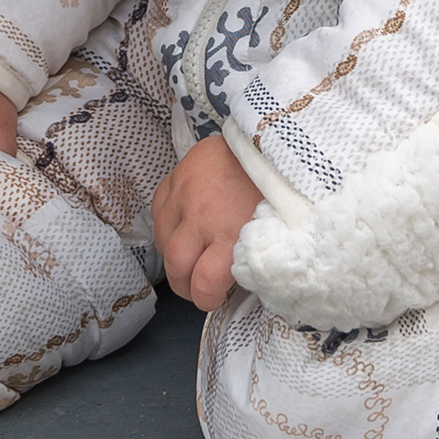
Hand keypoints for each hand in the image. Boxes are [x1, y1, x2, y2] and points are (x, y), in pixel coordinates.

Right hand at [153, 133, 261, 308]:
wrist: (270, 139)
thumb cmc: (280, 187)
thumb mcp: (276, 231)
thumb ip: (255, 259)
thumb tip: (241, 285)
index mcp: (231, 234)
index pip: (204, 283)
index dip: (205, 299)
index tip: (211, 299)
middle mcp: (202, 216)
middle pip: (176, 266)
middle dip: (183, 284)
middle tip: (194, 286)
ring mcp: (185, 193)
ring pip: (162, 239)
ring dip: (172, 255)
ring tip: (188, 258)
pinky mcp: (177, 174)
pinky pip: (158, 209)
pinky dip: (166, 224)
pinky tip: (181, 228)